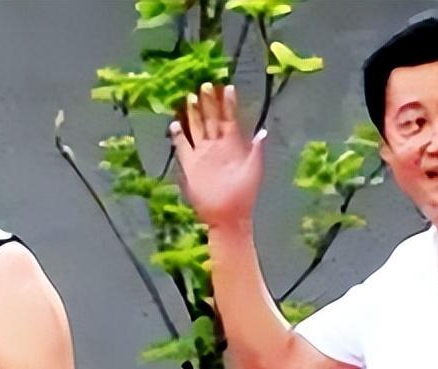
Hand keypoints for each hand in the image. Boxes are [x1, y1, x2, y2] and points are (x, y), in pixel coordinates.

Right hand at [169, 83, 265, 228]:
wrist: (228, 215)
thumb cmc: (244, 193)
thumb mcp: (254, 169)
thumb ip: (256, 149)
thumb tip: (263, 131)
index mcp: (233, 144)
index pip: (229, 118)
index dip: (228, 103)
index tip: (227, 87)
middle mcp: (217, 145)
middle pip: (211, 119)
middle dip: (208, 102)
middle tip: (205, 84)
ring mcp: (203, 153)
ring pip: (197, 128)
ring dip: (193, 114)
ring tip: (189, 97)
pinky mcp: (190, 164)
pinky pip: (182, 146)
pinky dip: (178, 136)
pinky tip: (174, 124)